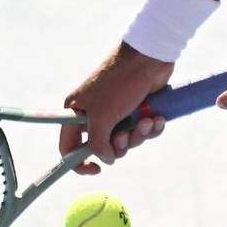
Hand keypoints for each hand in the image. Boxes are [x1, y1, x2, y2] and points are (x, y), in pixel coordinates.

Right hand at [58, 43, 173, 173]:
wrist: (149, 57)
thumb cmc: (119, 84)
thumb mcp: (101, 117)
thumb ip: (97, 144)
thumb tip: (106, 160)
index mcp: (76, 112)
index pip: (68, 146)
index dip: (79, 162)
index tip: (96, 169)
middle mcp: (94, 113)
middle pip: (103, 146)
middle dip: (120, 144)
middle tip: (126, 133)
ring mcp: (116, 111)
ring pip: (126, 140)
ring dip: (139, 135)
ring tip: (147, 121)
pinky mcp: (135, 109)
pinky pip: (142, 130)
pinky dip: (151, 127)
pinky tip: (158, 118)